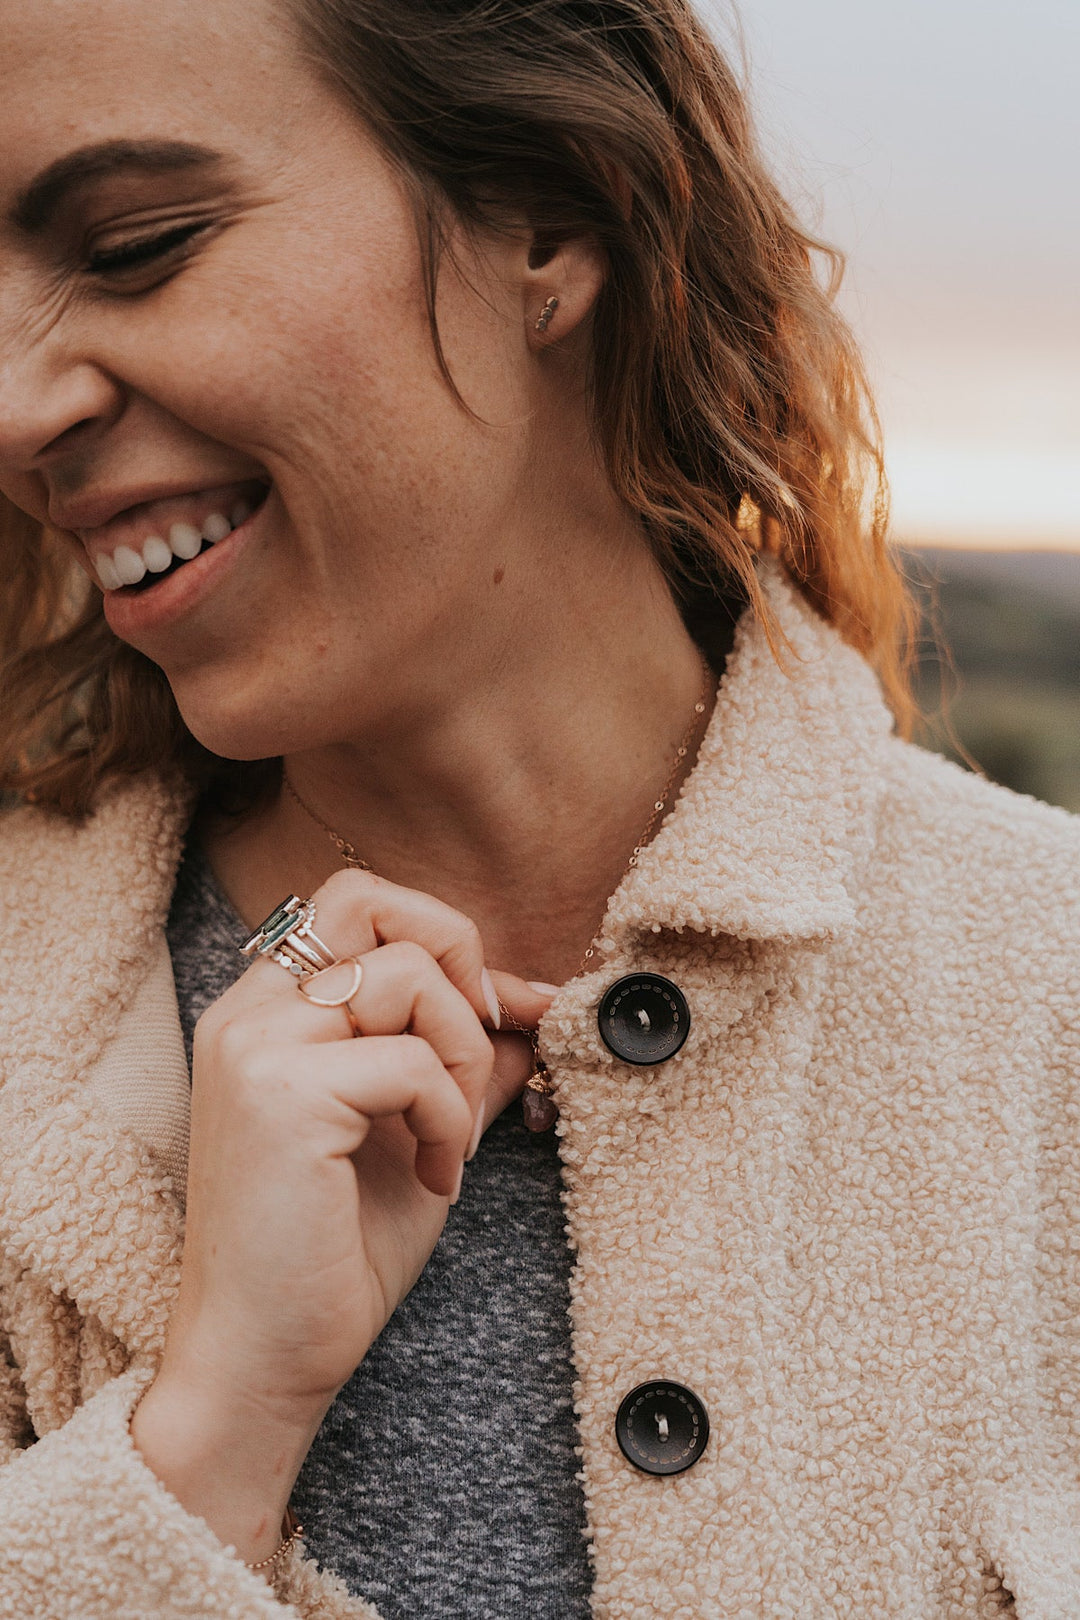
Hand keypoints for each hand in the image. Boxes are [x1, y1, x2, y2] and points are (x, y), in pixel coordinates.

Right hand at [159, 867, 551, 1421]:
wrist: (261, 1364)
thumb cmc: (330, 1256)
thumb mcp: (415, 1135)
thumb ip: (460, 1064)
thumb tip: (531, 1011)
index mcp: (263, 1014)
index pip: (355, 903)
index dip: (446, 940)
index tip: (500, 1013)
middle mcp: (246, 1015)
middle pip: (371, 901)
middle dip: (459, 959)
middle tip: (479, 1047)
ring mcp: (257, 1049)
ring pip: (408, 975)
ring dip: (463, 1054)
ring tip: (453, 1135)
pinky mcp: (282, 1095)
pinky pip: (413, 1061)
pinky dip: (451, 1117)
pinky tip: (440, 1176)